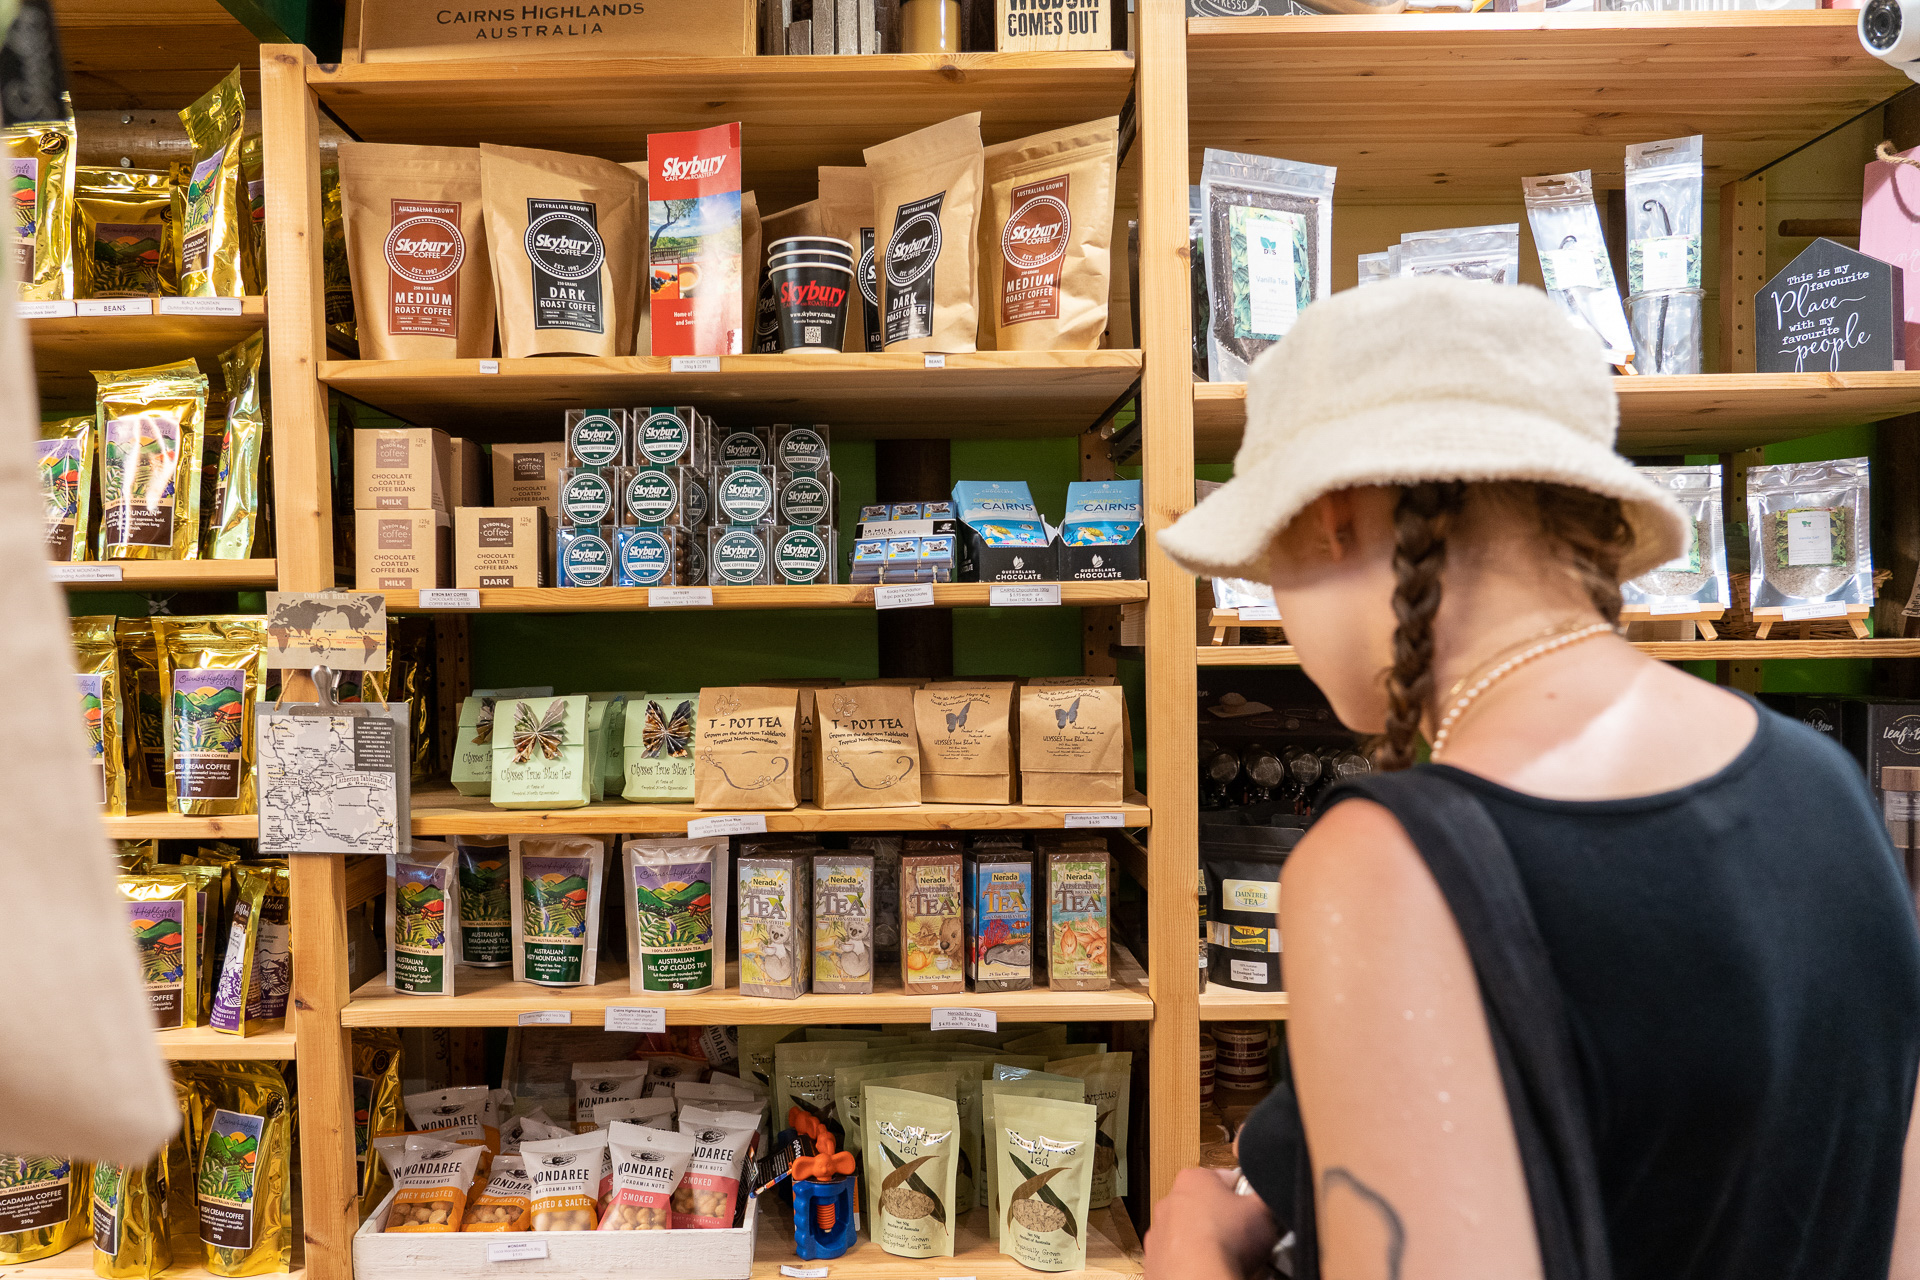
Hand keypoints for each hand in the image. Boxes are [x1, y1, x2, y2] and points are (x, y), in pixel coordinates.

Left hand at [1145, 1167, 1279, 1279]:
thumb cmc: (1227, 1241)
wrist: (1198, 1278)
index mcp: (1195, 1178)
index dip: (1245, 1197)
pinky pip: (1178, 1255)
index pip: (1227, 1178)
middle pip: (1205, 1205)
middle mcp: (1170, 1199)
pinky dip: (1191, 1260)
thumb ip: (1264, 1194)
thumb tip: (1266, 1194)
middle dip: (1223, 1219)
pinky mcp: (1155, 1257)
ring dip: (1205, 1240)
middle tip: (1242, 1237)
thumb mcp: (1263, 1210)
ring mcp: (1159, 1230)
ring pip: (1190, 1231)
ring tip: (1225, 1256)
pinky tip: (1208, 1267)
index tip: (1253, 1212)